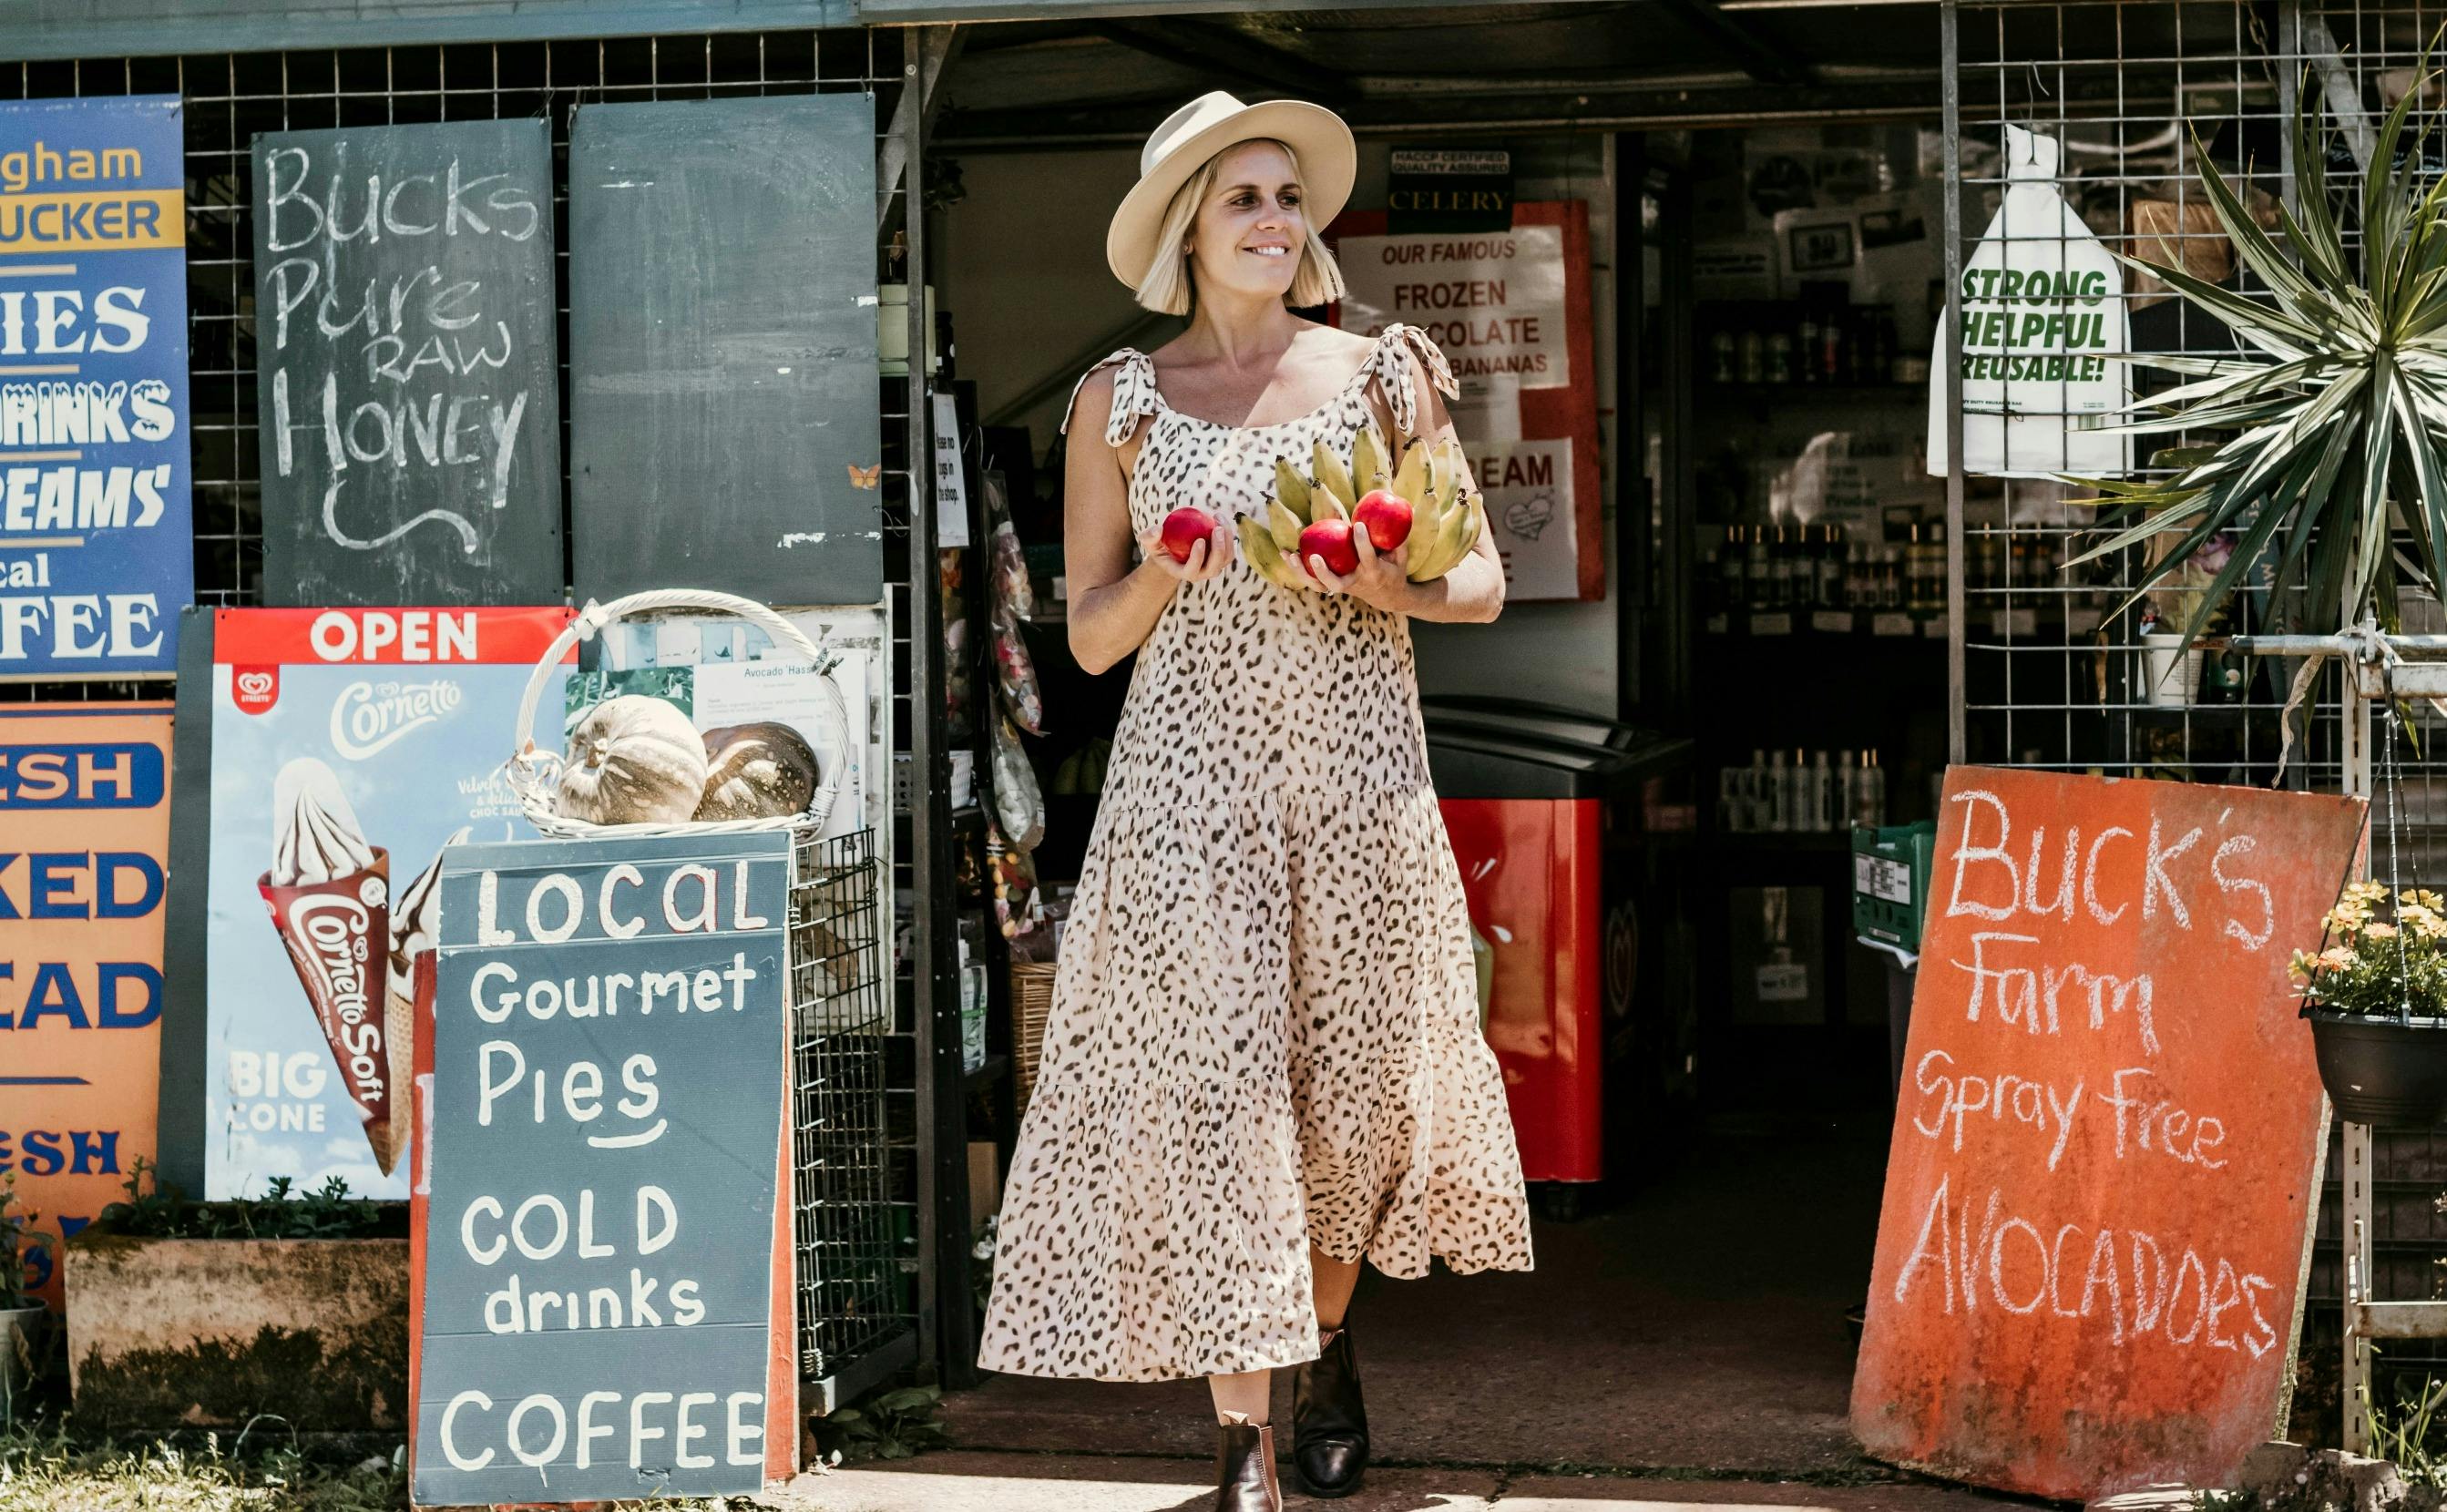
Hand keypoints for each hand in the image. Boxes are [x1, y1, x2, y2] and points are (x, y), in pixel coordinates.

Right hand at [1139, 525, 1231, 586]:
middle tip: (1217, 529)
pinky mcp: (1221, 558)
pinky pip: (1229, 548)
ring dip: (1227, 539)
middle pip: (1214, 568)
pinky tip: (1219, 518)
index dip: (1197, 558)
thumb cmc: (1160, 546)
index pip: (1192, 570)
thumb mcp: (1150, 542)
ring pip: (1226, 558)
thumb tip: (1157, 529)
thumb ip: (1149, 537)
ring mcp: (1213, 567)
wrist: (1174, 550)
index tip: (1199, 540)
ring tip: (1219, 519)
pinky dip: (1228, 534)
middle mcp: (1201, 573)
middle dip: (1218, 549)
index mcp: (1184, 573)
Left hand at [1283, 524, 1413, 612]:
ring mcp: (1342, 587)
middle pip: (1335, 583)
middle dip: (1323, 572)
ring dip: (1302, 572)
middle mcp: (1355, 583)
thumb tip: (1405, 510)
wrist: (1388, 598)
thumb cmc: (1394, 570)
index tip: (1358, 524)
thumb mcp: (1401, 556)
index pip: (1367, 558)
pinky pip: (1313, 580)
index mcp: (1374, 573)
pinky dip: (1298, 569)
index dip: (1362, 543)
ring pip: (1319, 584)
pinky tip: (1287, 554)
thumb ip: (1399, 537)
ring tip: (1289, 554)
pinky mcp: (1332, 586)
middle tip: (1314, 556)